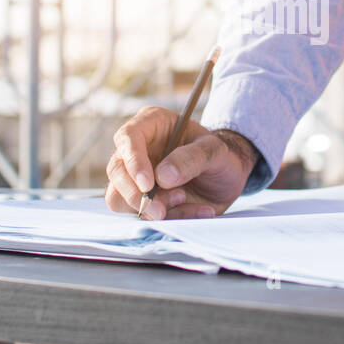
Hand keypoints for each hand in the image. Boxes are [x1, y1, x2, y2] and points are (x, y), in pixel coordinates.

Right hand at [105, 106, 258, 219]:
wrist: (226, 178)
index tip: (148, 185)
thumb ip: (193, 158)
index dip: (133, 161)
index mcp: (150, 124)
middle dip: (136, 195)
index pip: (128, 138)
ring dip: (151, 208)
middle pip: (116, 172)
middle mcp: (136, 150)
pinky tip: (197, 210)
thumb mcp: (216, 151)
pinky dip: (170, 219)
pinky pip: (142, 216)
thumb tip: (161, 177)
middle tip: (160, 211)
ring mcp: (134, 177)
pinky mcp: (141, 200)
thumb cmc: (220, 156)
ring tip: (184, 198)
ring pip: (119, 198)